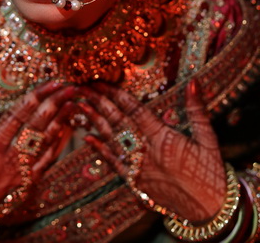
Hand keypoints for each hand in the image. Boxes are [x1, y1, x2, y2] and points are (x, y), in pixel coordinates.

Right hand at [0, 82, 74, 233]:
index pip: (18, 114)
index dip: (37, 96)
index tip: (51, 82)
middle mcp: (9, 157)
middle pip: (37, 125)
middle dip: (55, 104)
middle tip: (70, 86)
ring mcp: (21, 171)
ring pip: (47, 142)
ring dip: (62, 121)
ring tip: (74, 103)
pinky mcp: (28, 183)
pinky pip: (48, 160)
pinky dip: (59, 143)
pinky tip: (68, 128)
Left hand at [79, 80, 226, 222]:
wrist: (209, 210)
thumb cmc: (210, 172)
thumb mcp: (208, 138)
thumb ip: (197, 110)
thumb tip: (194, 82)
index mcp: (164, 138)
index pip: (135, 110)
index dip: (117, 94)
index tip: (103, 81)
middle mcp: (147, 152)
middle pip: (118, 122)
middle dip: (100, 102)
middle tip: (83, 87)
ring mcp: (139, 168)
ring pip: (112, 140)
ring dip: (95, 122)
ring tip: (80, 105)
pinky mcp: (136, 182)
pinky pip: (114, 164)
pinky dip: (100, 150)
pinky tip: (87, 138)